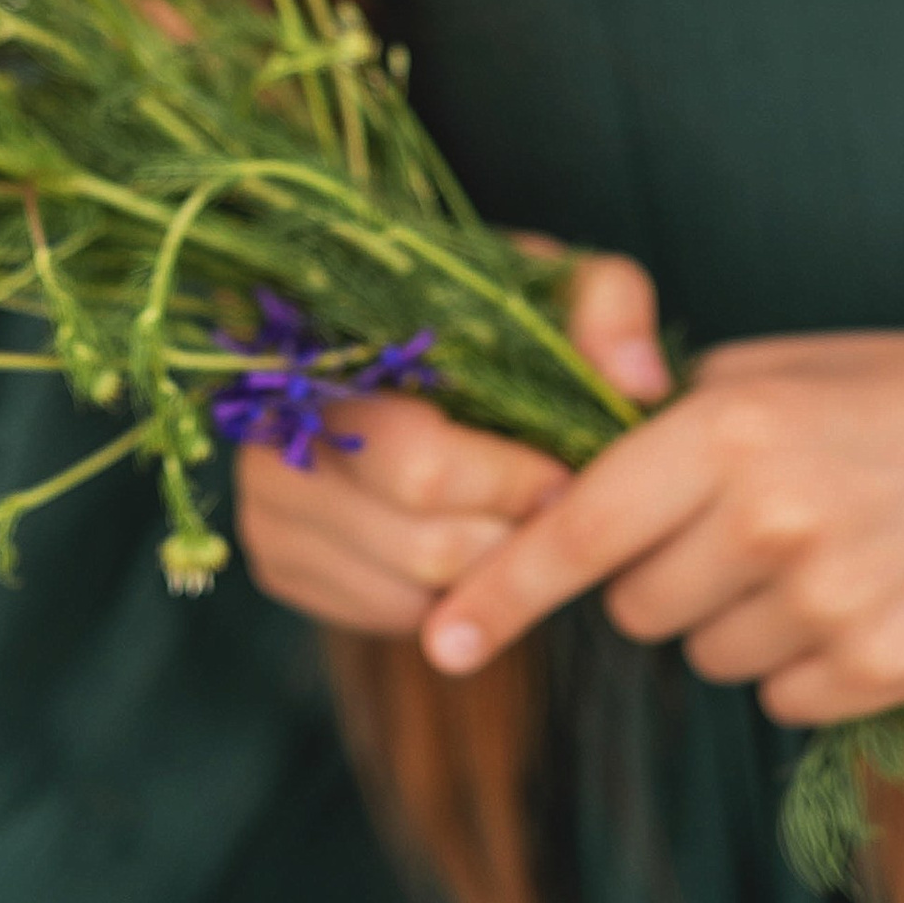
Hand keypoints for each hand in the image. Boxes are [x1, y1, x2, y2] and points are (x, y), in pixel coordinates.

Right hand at [235, 251, 667, 637]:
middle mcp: (279, 425)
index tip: (566, 475)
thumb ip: (607, 304)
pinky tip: (458, 533)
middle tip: (545, 504)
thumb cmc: (489, 319)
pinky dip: (442, 594)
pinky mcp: (276, 555)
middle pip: (423, 544)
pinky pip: (384, 615)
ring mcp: (268, 496)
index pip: (420, 466)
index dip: (511, 483)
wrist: (403, 347)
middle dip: (508, 533)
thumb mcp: (553, 287)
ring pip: (410, 590)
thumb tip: (635, 383)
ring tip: (505, 514)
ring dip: (483, 568)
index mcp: (337, 345)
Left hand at [420, 309, 903, 726]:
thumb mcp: (764, 372)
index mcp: (731, 429)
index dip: (504, 588)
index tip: (442, 640)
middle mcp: (772, 518)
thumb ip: (663, 431)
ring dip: (738, 617)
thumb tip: (559, 496)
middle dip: (663, 576)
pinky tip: (860, 590)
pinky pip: (781, 698)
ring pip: (707, 657)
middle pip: (638, 608)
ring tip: (817, 546)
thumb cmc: (882, 390)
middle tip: (739, 523)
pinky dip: (802, 660)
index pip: (584, 528)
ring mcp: (831, 601)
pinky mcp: (884, 667)